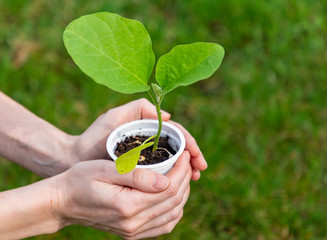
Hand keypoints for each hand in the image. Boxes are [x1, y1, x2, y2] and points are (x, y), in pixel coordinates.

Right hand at [54, 151, 191, 238]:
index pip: (169, 188)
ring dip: (183, 193)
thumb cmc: (81, 180)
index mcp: (128, 205)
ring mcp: (134, 231)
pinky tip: (173, 195)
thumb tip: (166, 181)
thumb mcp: (105, 170)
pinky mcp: (133, 233)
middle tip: (187, 160)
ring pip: (173, 214)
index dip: (182, 169)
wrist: (63, 203)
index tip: (185, 153)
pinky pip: (163, 225)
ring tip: (182, 174)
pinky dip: (174, 209)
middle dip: (186, 178)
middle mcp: (134, 223)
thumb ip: (136, 176)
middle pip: (175, 201)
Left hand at [69, 98, 206, 179]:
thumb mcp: (113, 118)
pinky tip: (177, 187)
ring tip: (194, 179)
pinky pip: (161, 174)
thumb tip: (168, 116)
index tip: (196, 157)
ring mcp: (146, 157)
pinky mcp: (140, 171)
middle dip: (192, 158)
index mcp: (147, 128)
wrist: (75, 158)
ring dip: (185, 169)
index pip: (175, 133)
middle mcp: (150, 141)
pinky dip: (171, 178)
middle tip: (200, 171)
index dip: (189, 143)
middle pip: (178, 148)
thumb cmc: (93, 137)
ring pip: (172, 162)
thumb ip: (137, 108)